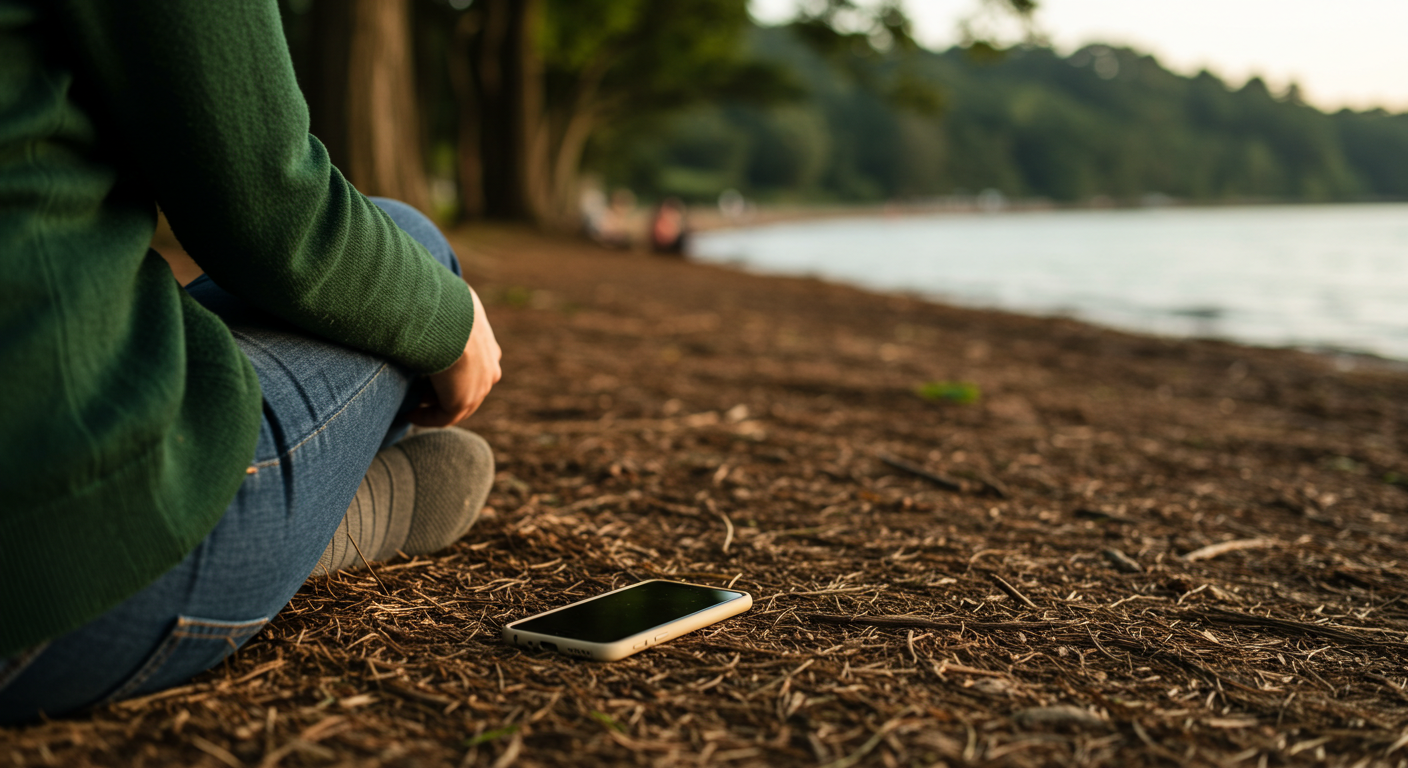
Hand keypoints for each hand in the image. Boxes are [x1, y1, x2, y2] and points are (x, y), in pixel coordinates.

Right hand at [409, 287, 501, 425]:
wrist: (449, 318)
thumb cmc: (443, 304)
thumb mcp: (450, 301)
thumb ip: (443, 308)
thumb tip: (423, 294)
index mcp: (489, 349)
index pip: (474, 368)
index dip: (453, 374)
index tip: (431, 374)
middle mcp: (490, 370)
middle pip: (467, 389)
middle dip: (443, 392)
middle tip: (417, 392)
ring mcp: (479, 388)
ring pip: (456, 405)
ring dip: (432, 406)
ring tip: (410, 404)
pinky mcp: (462, 401)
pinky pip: (443, 417)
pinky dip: (426, 418)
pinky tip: (408, 414)